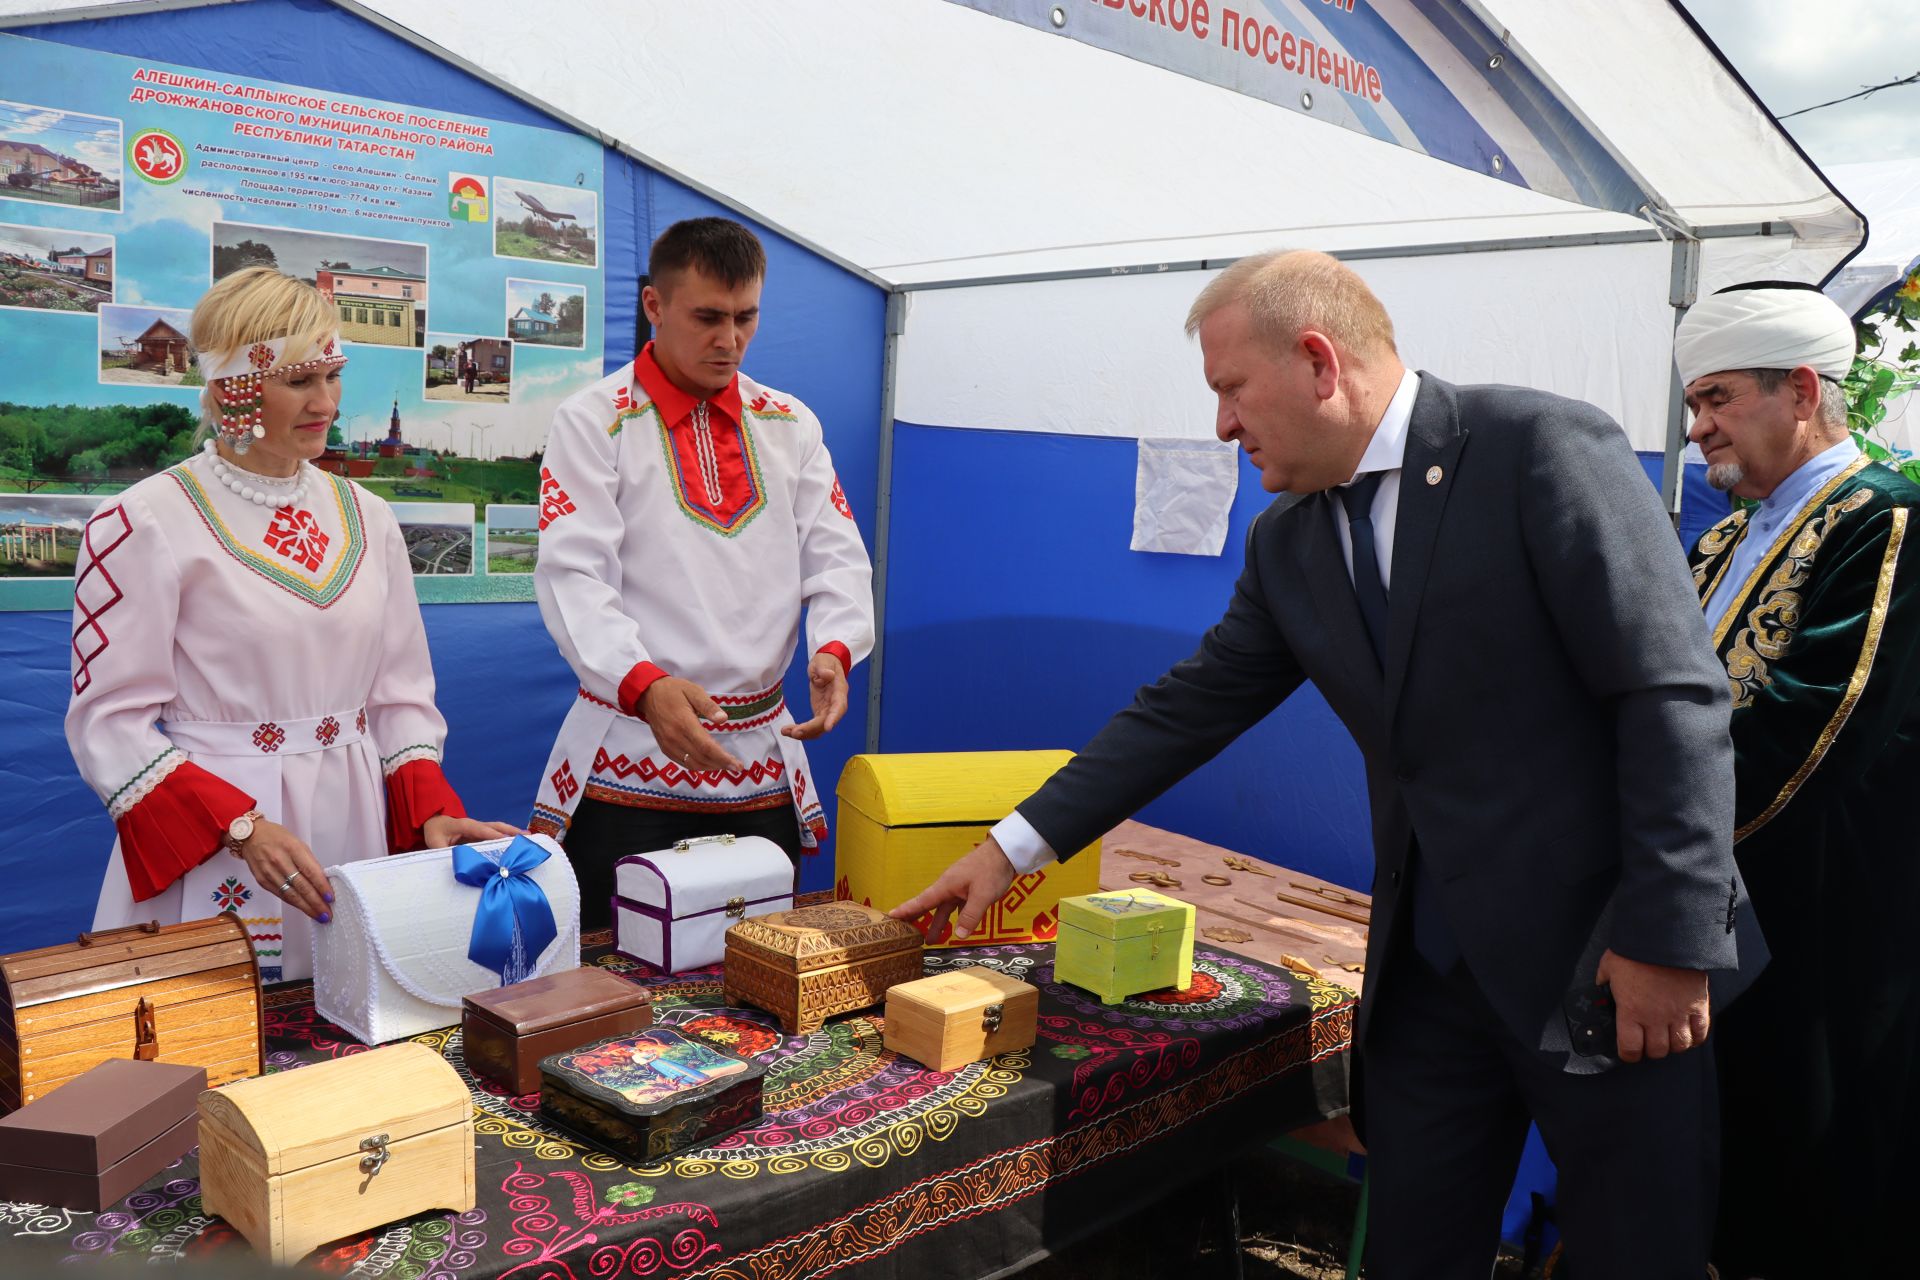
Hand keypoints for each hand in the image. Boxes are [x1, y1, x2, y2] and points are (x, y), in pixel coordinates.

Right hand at [234, 819, 333, 922]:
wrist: (250, 836)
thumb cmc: (279, 838)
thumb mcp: (298, 843)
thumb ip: (308, 862)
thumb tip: (322, 882)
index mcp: (293, 848)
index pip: (310, 871)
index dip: (321, 886)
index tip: (331, 899)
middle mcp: (280, 861)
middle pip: (301, 886)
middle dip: (315, 902)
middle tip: (327, 915)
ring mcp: (269, 873)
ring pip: (290, 894)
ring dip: (305, 907)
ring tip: (318, 916)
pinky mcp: (262, 881)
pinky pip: (281, 894)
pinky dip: (293, 903)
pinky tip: (303, 909)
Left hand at [422, 815, 523, 848]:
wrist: (433, 821)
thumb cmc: (435, 831)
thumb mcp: (434, 842)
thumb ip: (443, 851)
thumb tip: (455, 861)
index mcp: (464, 825)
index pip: (482, 830)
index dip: (494, 835)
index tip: (507, 840)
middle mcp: (475, 825)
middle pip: (496, 827)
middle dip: (511, 831)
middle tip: (527, 837)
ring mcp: (479, 829)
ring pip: (498, 829)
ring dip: (513, 833)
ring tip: (528, 839)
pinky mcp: (480, 834)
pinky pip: (495, 835)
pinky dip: (507, 837)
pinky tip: (516, 843)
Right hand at [640, 676, 743, 771]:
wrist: (648, 694)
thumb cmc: (674, 690)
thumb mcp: (693, 691)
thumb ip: (709, 706)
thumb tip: (723, 720)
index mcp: (684, 723)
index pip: (706, 747)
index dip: (723, 758)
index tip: (738, 766)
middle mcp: (675, 738)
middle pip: (702, 758)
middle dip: (721, 765)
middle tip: (737, 768)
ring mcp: (668, 745)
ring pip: (693, 764)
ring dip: (711, 767)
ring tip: (725, 765)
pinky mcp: (665, 748)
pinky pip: (683, 762)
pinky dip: (698, 766)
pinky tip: (709, 763)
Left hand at [781, 653, 848, 740]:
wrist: (826, 665)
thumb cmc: (825, 662)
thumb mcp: (822, 661)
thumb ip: (824, 669)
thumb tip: (827, 675)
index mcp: (839, 691)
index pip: (839, 706)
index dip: (834, 718)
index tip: (827, 727)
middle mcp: (835, 704)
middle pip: (826, 721)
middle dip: (811, 729)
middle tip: (795, 732)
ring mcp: (828, 710)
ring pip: (819, 728)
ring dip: (805, 733)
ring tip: (787, 732)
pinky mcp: (820, 712)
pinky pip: (813, 726)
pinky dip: (802, 730)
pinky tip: (789, 731)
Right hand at [889, 838, 1015, 941]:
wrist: (1006, 852)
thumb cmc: (991, 869)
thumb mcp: (982, 895)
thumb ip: (971, 916)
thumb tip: (959, 936)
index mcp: (946, 885)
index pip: (922, 901)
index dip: (906, 910)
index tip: (890, 917)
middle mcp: (949, 886)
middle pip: (930, 905)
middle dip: (918, 919)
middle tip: (905, 933)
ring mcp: (959, 887)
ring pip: (945, 908)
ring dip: (938, 923)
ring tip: (931, 940)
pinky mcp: (969, 888)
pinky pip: (958, 906)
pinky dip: (955, 917)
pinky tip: (958, 927)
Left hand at [1595, 948, 1710, 1062]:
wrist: (1665, 936)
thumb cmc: (1635, 951)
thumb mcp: (1609, 966)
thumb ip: (1604, 981)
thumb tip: (1601, 988)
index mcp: (1630, 1011)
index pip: (1629, 1049)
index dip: (1628, 1054)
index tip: (1628, 1051)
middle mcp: (1655, 1018)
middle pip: (1656, 1051)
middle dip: (1650, 1049)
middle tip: (1647, 1042)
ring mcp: (1678, 1014)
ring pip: (1679, 1046)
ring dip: (1672, 1045)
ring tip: (1667, 1037)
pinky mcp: (1698, 1006)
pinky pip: (1700, 1033)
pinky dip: (1695, 1038)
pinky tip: (1688, 1033)